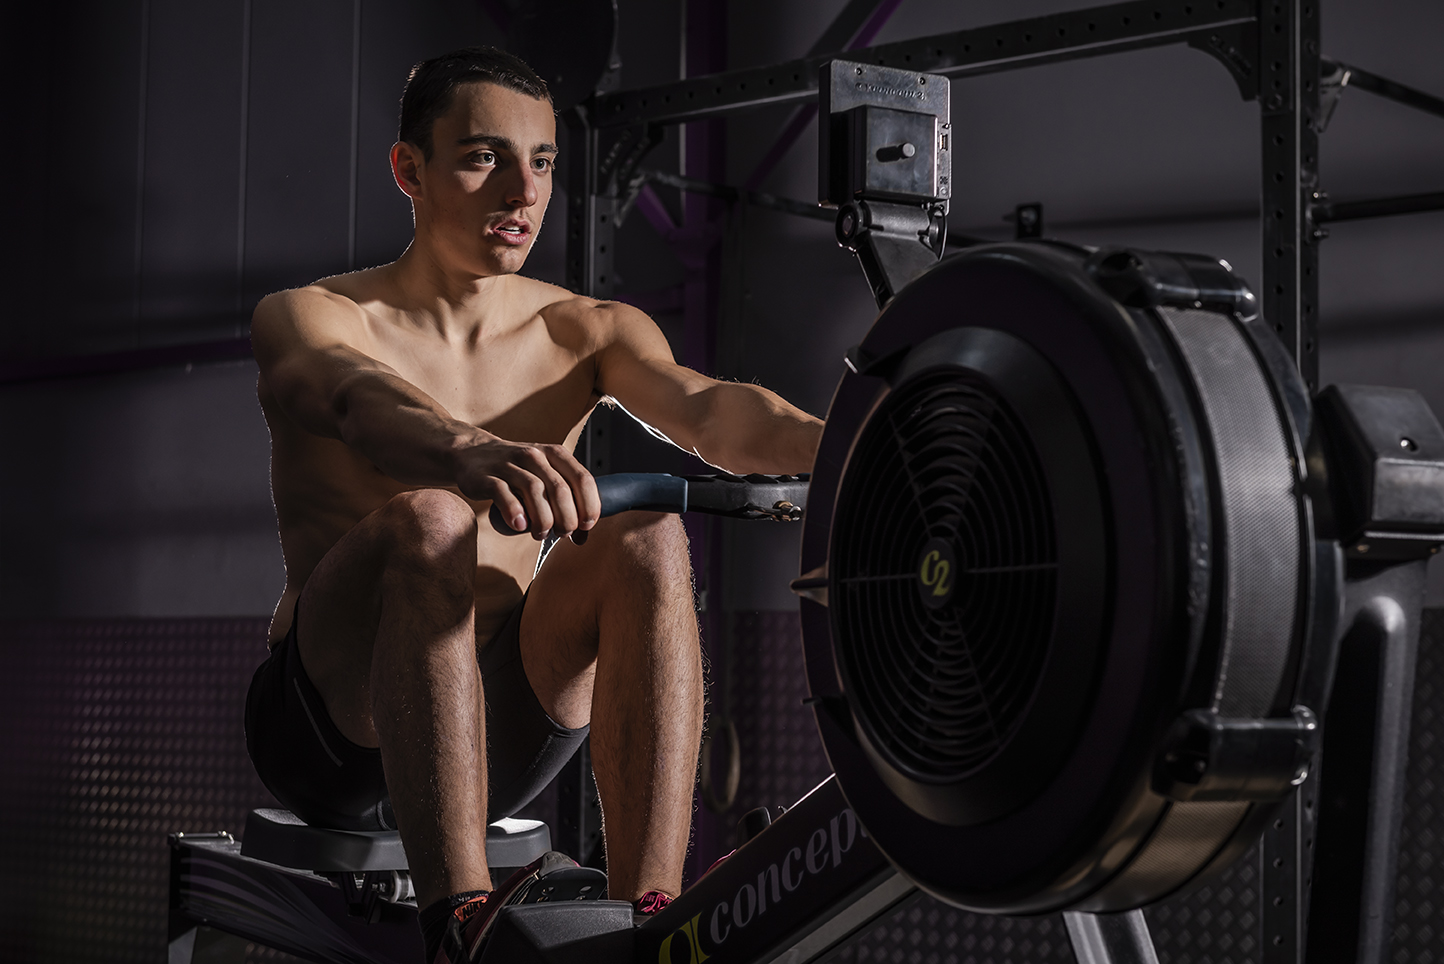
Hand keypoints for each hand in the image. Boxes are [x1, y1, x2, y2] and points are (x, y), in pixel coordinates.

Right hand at [455, 438, 600, 540]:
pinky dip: (514, 511)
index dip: (589, 505)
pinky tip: (520, 526)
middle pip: (560, 489)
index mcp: (555, 454)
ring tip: (541, 534)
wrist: (472, 454)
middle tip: (562, 533)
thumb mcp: (544, 479)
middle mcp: (534, 456)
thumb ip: (566, 505)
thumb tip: (582, 538)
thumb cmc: (516, 472)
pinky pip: (502, 493)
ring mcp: (509, 464)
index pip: (583, 479)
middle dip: (566, 518)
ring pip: (534, 490)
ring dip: (543, 519)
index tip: (586, 525)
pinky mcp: (486, 476)